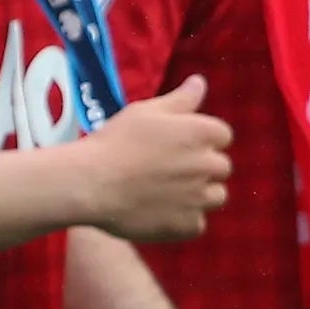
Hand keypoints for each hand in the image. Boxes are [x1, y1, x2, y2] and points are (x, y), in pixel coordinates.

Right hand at [79, 75, 232, 241]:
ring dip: (197, 195)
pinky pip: (196, 224)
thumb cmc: (114, 142)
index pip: (221, 135)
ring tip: (163, 193)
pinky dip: (181, 221)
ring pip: (214, 197)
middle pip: (220, 167)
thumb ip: (180, 100)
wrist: (88, 184)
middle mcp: (209, 164)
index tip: (172, 146)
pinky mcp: (188, 226)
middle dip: (200, 168)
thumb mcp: (144, 112)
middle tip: (163, 170)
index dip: (197, 140)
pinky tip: (157, 212)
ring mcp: (200, 198)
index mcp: (203, 132)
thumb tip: (200, 83)